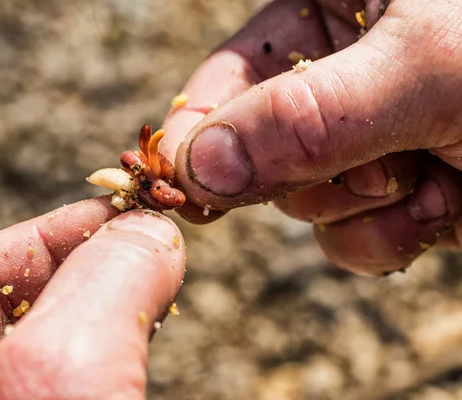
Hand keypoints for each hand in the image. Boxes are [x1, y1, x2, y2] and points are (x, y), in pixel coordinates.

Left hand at [0, 198, 185, 399]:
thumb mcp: (61, 373)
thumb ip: (103, 282)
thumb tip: (152, 229)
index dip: (48, 233)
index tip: (118, 210)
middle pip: (18, 303)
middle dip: (88, 262)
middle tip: (148, 238)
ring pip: (62, 341)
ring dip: (114, 302)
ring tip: (157, 277)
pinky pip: (89, 373)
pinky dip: (125, 344)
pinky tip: (154, 324)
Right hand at [160, 0, 461, 275]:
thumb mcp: (418, 70)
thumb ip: (305, 118)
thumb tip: (198, 170)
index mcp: (329, 17)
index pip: (226, 77)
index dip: (194, 133)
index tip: (173, 183)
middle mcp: (334, 84)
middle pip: (259, 154)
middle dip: (312, 174)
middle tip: (377, 159)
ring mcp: (359, 146)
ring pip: (302, 207)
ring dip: (362, 208)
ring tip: (433, 173)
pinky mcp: (390, 199)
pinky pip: (347, 242)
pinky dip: (389, 238)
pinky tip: (445, 203)